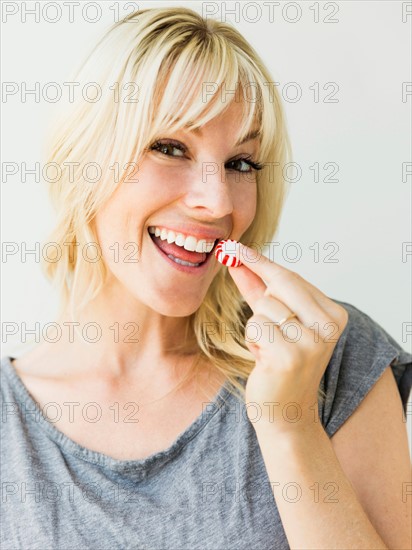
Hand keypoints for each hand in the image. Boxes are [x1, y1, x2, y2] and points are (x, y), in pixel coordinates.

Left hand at [227, 243, 348, 434]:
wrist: (285, 414)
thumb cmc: (279, 363)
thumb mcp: (275, 322)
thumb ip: (258, 290)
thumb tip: (237, 259)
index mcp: (333, 314)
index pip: (290, 277)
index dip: (259, 262)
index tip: (234, 247)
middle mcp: (328, 326)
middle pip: (279, 284)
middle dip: (259, 294)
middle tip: (262, 321)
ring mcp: (312, 341)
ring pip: (263, 307)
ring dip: (256, 327)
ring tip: (270, 350)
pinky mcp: (290, 356)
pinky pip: (255, 326)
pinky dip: (253, 341)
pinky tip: (265, 360)